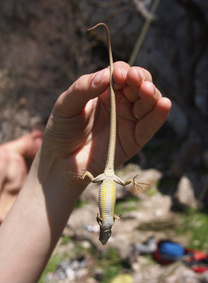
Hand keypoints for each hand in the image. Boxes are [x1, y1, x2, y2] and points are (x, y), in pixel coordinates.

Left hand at [41, 61, 170, 181]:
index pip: (120, 73)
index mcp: (103, 91)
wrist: (61, 162)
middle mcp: (119, 103)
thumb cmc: (61, 130)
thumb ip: (83, 88)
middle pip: (138, 84)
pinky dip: (158, 115)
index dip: (122, 72)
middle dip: (140, 79)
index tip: (118, 76)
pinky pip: (150, 126)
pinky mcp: (134, 139)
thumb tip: (106, 75)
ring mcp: (128, 121)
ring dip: (151, 94)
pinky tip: (164, 104)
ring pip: (148, 102)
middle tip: (135, 81)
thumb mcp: (65, 105)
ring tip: (147, 91)